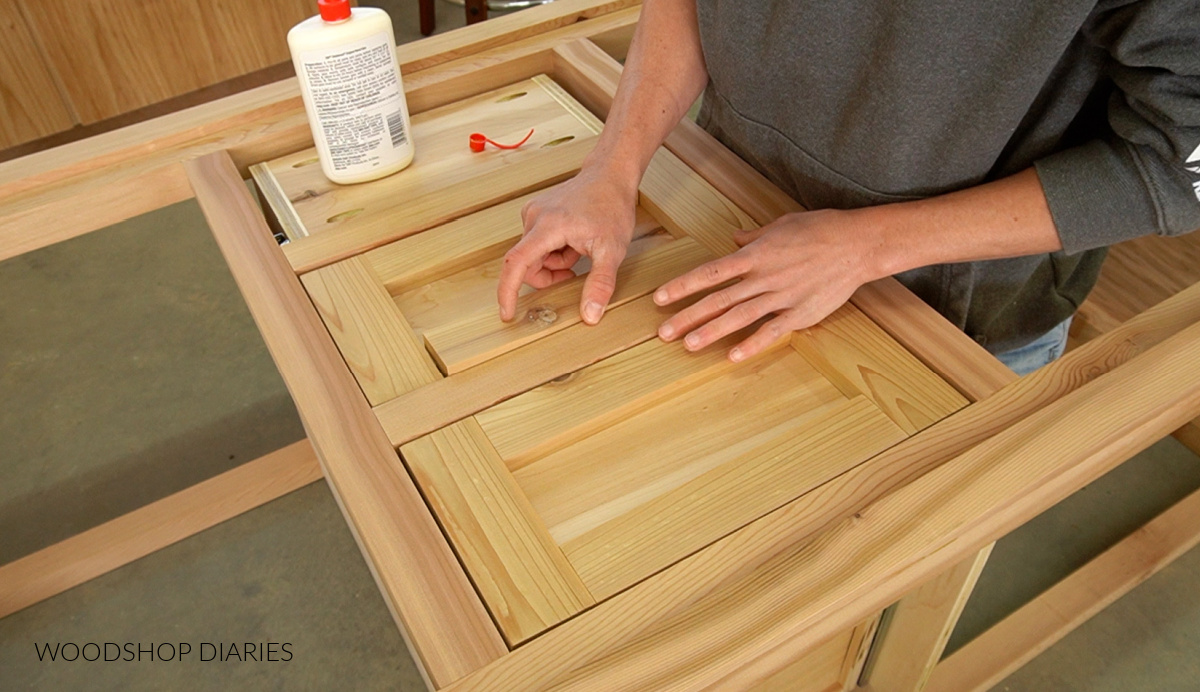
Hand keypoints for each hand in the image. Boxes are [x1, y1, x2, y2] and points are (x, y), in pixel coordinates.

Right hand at [497, 166, 637, 323]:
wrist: (610, 175)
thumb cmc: (611, 206)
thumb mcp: (612, 250)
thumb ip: (600, 284)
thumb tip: (589, 316)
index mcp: (548, 226)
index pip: (516, 263)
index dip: (507, 292)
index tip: (507, 313)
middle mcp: (534, 218)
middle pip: (526, 264)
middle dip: (548, 276)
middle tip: (574, 273)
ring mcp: (533, 214)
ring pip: (533, 256)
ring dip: (554, 263)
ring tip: (579, 250)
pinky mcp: (536, 213)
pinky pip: (537, 245)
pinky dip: (554, 251)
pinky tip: (573, 240)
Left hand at [654, 209, 881, 361]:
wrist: (858, 244)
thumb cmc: (820, 229)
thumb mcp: (781, 225)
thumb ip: (754, 235)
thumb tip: (734, 237)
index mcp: (755, 254)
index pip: (711, 272)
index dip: (683, 286)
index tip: (659, 298)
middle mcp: (763, 277)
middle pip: (718, 299)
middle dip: (688, 316)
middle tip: (663, 332)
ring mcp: (781, 296)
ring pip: (740, 317)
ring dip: (712, 332)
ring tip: (688, 346)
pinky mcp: (800, 313)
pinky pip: (772, 332)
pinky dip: (752, 345)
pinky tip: (732, 357)